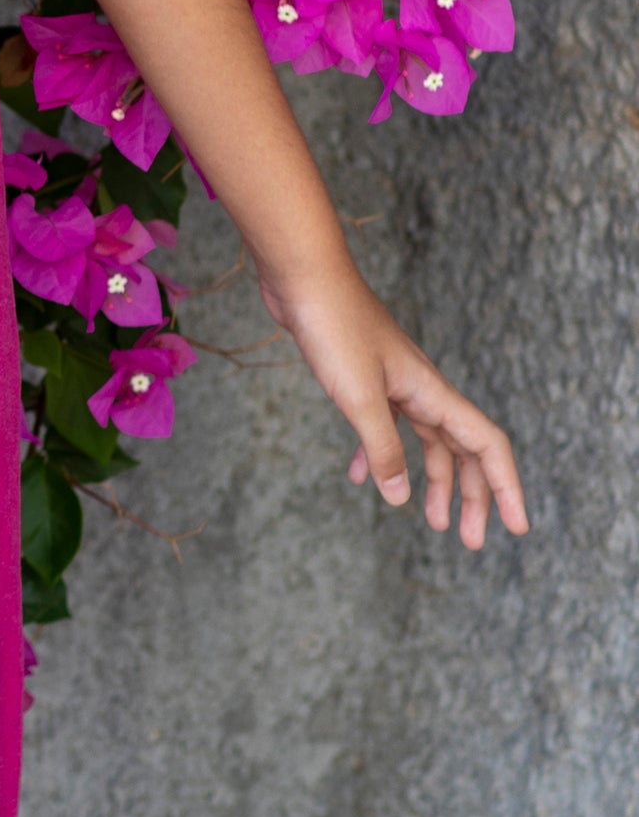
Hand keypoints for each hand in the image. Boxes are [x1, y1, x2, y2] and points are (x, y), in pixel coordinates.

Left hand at [263, 262, 527, 548]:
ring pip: (425, 440)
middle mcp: (421, 388)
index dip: (505, 487)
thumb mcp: (359, 397)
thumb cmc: (333, 326)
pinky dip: (377, 454)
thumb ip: (382, 449)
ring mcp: (393, 382)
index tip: (515, 527)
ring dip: (430, 480)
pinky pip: (383, 425)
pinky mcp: (363, 377)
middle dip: (471, 496)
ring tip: (430, 520)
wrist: (302, 276)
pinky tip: (358, 476)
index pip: (486, 445)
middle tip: (469, 541)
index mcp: (432, 392)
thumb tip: (401, 498)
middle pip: (462, 450)